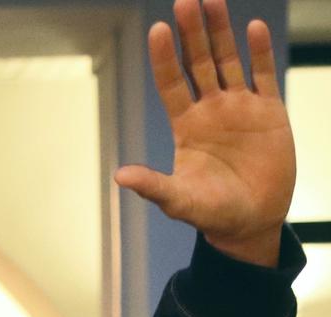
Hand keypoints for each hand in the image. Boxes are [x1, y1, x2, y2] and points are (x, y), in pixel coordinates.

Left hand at [115, 0, 294, 267]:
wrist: (250, 222)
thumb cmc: (211, 213)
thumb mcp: (179, 201)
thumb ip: (153, 187)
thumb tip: (120, 177)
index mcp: (186, 125)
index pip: (172, 82)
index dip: (165, 57)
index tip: (157, 30)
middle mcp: (210, 110)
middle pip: (199, 63)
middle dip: (192, 33)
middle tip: (184, 1)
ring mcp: (240, 108)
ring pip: (229, 61)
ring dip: (221, 32)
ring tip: (212, 1)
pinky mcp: (270, 113)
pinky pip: (264, 76)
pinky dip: (260, 53)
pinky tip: (254, 28)